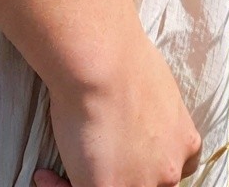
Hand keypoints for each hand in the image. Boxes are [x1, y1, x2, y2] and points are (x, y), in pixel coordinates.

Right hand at [32, 26, 202, 186]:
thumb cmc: (117, 54)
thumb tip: (128, 102)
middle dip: (119, 175)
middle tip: (89, 161)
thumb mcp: (152, 81)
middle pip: (149, 182)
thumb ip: (150, 108)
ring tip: (61, 169)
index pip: (174, 166)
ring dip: (89, 182)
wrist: (100, 59)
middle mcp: (170, 169)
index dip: (147, 163)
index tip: (121, 153)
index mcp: (183, 140)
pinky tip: (45, 175)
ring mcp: (142, 184)